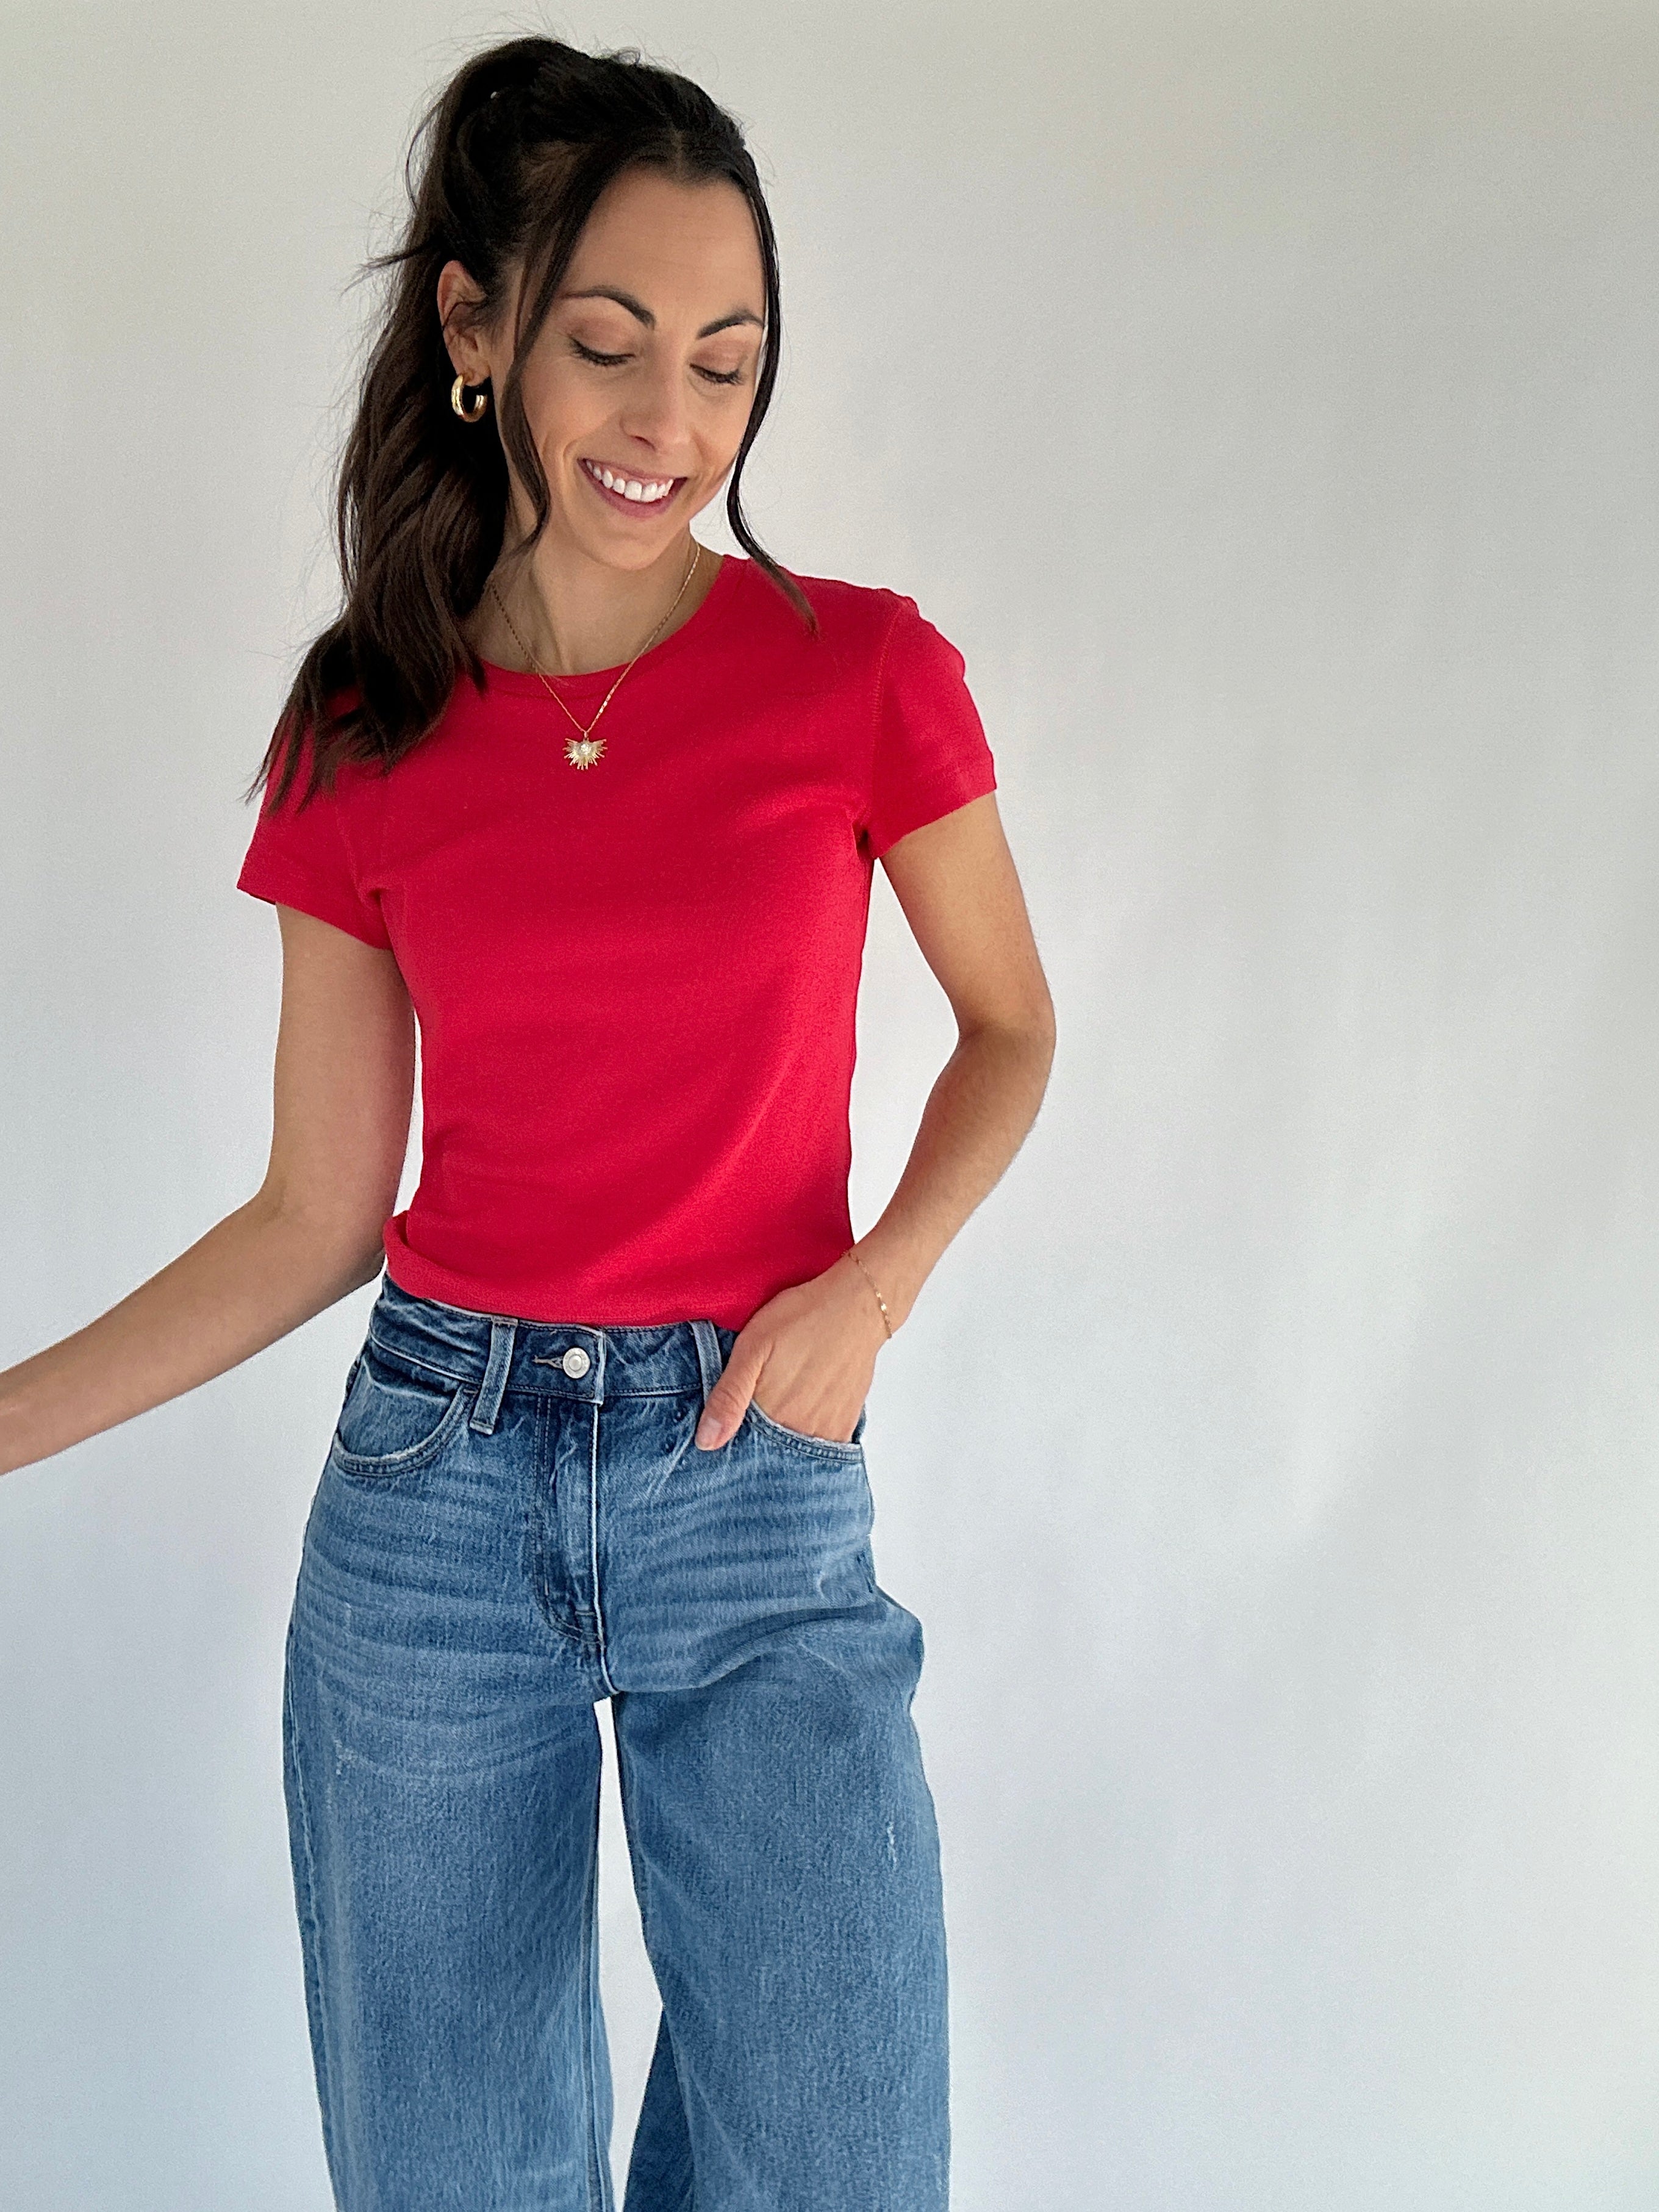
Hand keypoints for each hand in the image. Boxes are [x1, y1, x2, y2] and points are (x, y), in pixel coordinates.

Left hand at [694, 1252, 889, 1448]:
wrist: (857, 1306)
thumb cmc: (803, 1318)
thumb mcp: (752, 1348)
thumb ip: (729, 1396)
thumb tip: (706, 1442)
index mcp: (773, 1417)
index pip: (742, 1451)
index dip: (730, 1440)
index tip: (723, 1427)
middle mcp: (802, 1432)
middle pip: (770, 1456)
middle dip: (756, 1445)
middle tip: (755, 1406)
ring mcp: (828, 1431)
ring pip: (795, 1454)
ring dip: (782, 1442)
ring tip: (779, 1404)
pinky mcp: (845, 1423)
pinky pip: (823, 1447)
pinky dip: (807, 1437)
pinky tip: (801, 1412)